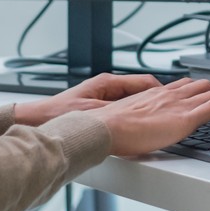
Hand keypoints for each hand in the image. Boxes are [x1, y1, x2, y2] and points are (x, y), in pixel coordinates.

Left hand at [13, 72, 164, 126]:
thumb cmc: (59, 114)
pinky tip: (134, 128)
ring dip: (143, 108)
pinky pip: (121, 109)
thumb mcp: (94, 113)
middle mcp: (106, 87)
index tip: (172, 99)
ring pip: (132, 100)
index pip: (145, 82)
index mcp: (108, 83)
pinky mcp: (96, 108)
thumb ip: (117, 112)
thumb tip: (138, 112)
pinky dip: (131, 116)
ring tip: (155, 119)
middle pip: (140, 90)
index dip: (161, 91)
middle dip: (155, 99)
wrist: (37, 121)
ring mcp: (102, 97)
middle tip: (170, 109)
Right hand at [89, 76, 209, 156]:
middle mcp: (168, 94)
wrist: (104, 128)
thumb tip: (135, 132)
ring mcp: (178, 104)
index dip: (198, 91)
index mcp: (153, 94)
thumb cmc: (108, 129)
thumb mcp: (124, 121)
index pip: (182, 86)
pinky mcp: (186, 117)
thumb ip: (135, 122)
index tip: (205, 97)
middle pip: (201, 85)